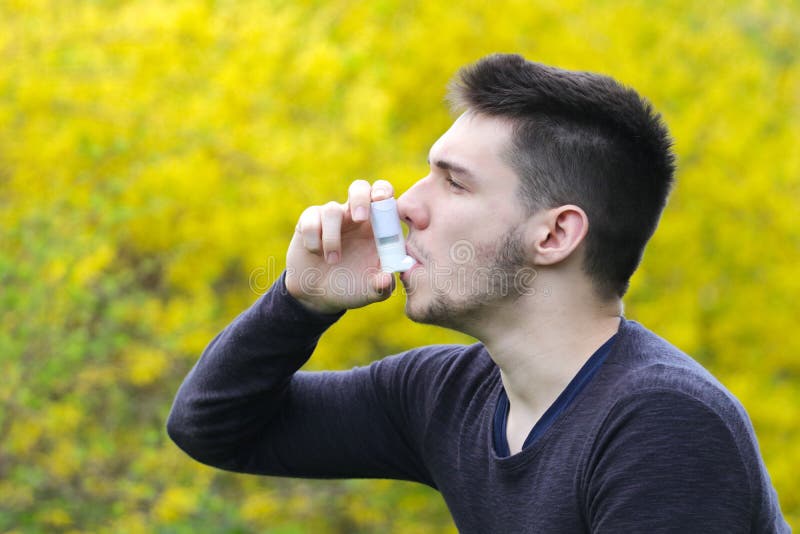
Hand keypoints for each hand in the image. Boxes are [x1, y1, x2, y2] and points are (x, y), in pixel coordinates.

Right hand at [285, 179, 396, 313]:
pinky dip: (313, 238)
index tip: (384, 202)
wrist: (319, 295)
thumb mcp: (371, 292)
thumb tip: (387, 278)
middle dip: (360, 198)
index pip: (384, 197)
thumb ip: (383, 285)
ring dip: (332, 238)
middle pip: (359, 188)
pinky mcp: (309, 222)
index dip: (385, 193)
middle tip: (359, 218)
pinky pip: (311, 219)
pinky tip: (316, 253)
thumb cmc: (352, 287)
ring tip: (333, 260)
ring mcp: (332, 218)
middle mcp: (355, 217)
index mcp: (376, 226)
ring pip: (332, 210)